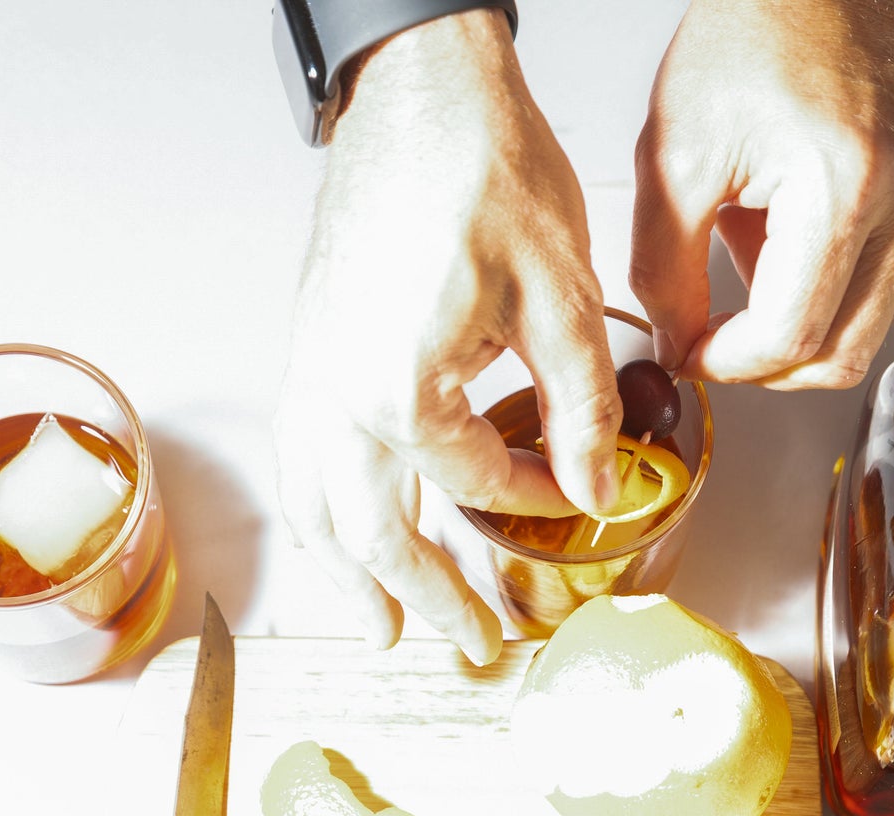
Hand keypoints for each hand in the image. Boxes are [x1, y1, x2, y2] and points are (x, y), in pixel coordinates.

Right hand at [273, 11, 621, 666]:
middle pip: (371, 531)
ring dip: (351, 574)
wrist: (419, 91)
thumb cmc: (479, 167)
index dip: (529, 502)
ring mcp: (308, 371)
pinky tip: (345, 527)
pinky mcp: (305, 347)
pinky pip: (299, 457)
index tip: (569, 501)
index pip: (472, 484)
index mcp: (397, 388)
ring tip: (384, 625)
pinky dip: (322, 512)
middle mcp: (333, 392)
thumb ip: (580, 407)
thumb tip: (594, 486)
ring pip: (315, 504)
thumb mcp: (561, 295)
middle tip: (466, 647)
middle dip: (423, 598)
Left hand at [631, 0, 893, 388]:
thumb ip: (663, 270)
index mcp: (843, 183)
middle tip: (712, 341)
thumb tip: (677, 344)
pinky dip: (827, 290)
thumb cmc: (750, 39)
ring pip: (863, 330)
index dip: (728, 364)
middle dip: (765, 367)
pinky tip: (788, 239)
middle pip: (839, 355)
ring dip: (796, 325)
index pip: (790, 336)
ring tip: (749, 254)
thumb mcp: (673, 158)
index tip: (690, 352)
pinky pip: (883, 289)